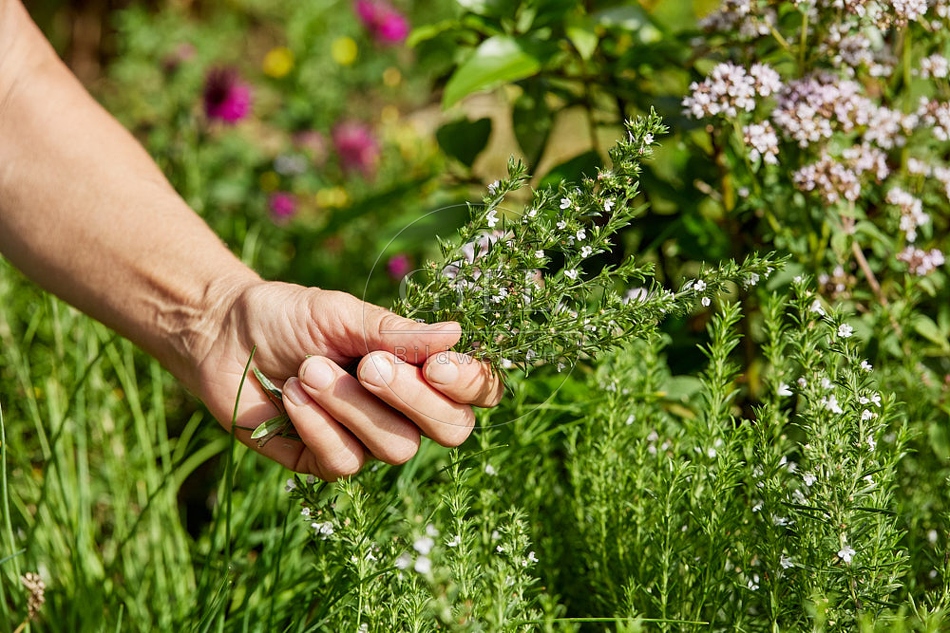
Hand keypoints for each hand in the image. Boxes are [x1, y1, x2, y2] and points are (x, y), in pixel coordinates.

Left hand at [191, 280, 503, 478]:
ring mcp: (367, 440)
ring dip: (352, 407)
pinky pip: (344, 461)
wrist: (225, 334)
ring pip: (395, 448)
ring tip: (307, 370)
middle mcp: (404, 410)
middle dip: (413, 399)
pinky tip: (291, 395)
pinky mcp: (325, 462)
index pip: (476, 391)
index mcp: (420, 369)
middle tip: (368, 365)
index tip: (436, 365)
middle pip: (450, 430)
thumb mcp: (345, 314)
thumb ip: (397, 332)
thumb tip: (457, 334)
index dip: (469, 385)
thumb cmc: (292, 316)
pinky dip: (317, 425)